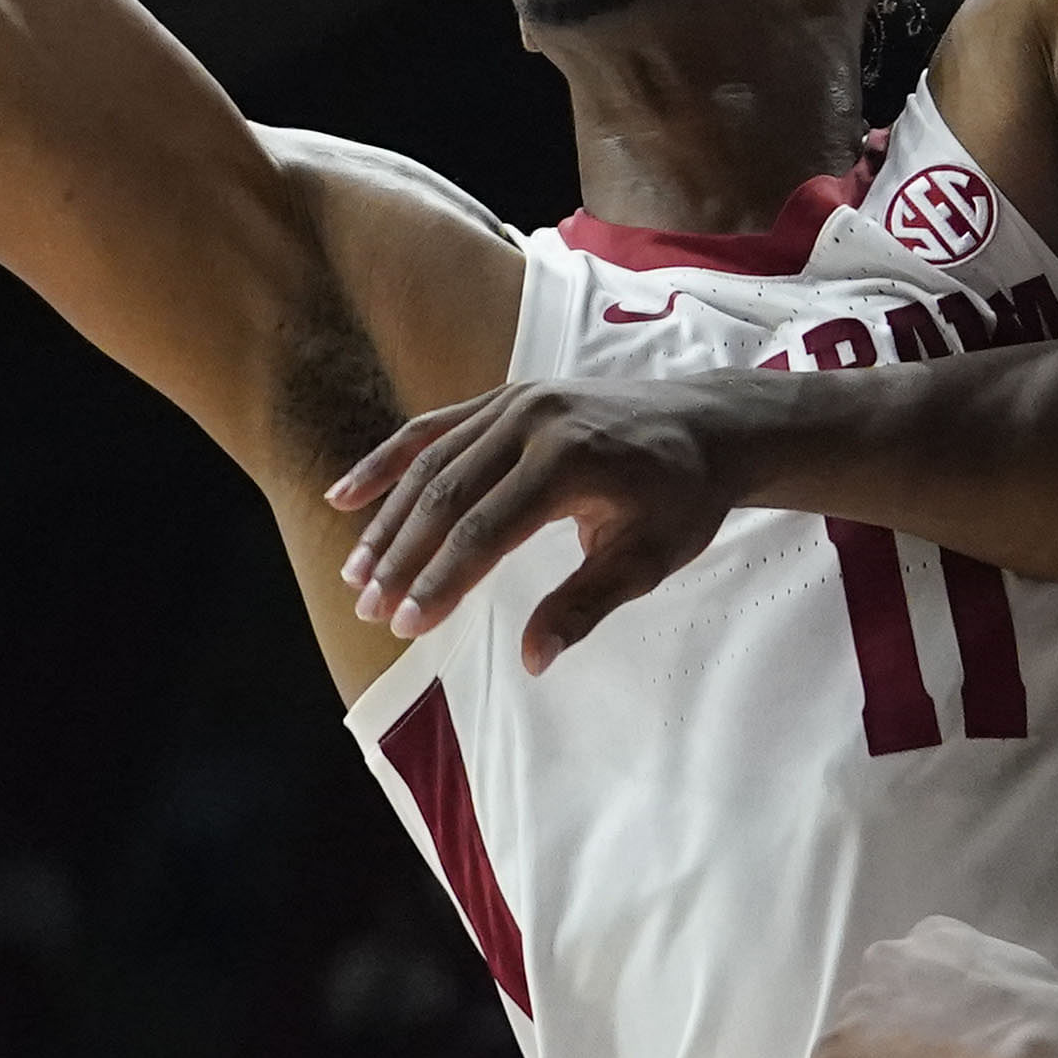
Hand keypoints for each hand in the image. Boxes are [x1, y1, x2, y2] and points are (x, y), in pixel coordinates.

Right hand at [327, 378, 758, 664]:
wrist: (709, 425)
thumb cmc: (683, 499)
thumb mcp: (647, 560)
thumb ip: (584, 604)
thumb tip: (532, 660)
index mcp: (568, 460)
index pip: (485, 530)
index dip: (441, 582)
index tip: (407, 627)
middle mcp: (532, 420)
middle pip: (447, 494)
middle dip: (402, 557)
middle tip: (369, 608)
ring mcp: (514, 400)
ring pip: (431, 462)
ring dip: (388, 519)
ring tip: (355, 573)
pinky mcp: (506, 397)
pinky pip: (435, 428)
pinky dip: (388, 460)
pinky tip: (348, 495)